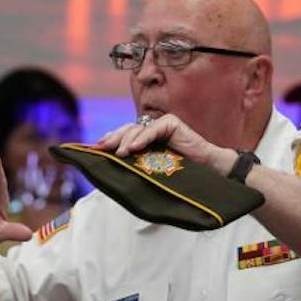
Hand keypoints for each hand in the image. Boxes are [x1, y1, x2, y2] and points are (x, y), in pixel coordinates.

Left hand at [96, 113, 233, 171]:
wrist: (206, 173)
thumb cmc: (179, 177)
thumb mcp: (149, 173)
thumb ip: (134, 167)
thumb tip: (109, 171)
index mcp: (143, 143)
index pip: (122, 138)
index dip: (109, 142)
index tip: (94, 150)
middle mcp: (150, 132)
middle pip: (126, 131)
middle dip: (112, 139)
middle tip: (102, 148)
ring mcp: (160, 126)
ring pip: (136, 128)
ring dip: (127, 140)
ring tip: (121, 153)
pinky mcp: (171, 123)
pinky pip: (153, 128)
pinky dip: (143, 137)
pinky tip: (134, 147)